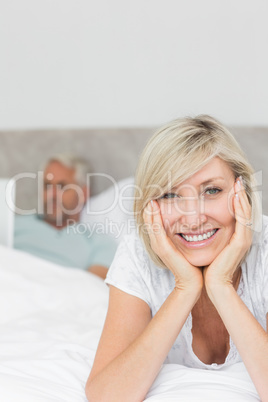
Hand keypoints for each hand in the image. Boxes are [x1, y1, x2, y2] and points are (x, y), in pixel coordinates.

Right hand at [143, 200, 202, 292]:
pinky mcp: (163, 249)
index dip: (153, 209)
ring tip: (150, 196)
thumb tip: (195, 219)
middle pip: (149, 220)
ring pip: (150, 223)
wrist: (193, 282)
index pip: (153, 221)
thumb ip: (187, 233)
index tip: (156, 194)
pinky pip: (156, 229)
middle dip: (149, 206)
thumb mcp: (187, 245)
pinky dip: (154, 217)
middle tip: (149, 191)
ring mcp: (159, 245)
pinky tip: (154, 206)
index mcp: (162, 241)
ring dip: (149, 210)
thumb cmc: (192, 264)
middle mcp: (157, 242)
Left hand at [203, 177, 252, 293]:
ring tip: (238, 183)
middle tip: (238, 178)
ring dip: (242, 197)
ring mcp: (243, 239)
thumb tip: (197, 221)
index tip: (231, 184)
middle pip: (244, 210)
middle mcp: (242, 236)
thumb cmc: (208, 265)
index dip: (236, 198)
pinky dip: (240, 208)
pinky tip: (236, 197)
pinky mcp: (241, 243)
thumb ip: (208, 233)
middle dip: (241, 193)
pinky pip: (243, 221)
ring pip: (245, 213)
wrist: (212, 283)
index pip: (238, 213)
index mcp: (235, 236)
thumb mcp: (209, 244)